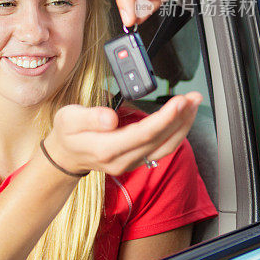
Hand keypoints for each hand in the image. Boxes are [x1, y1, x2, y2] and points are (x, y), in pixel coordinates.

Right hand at [43, 92, 202, 177]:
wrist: (67, 156)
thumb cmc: (68, 133)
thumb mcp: (68, 118)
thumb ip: (89, 117)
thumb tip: (110, 118)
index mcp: (106, 148)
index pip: (143, 134)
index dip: (164, 118)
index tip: (178, 102)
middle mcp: (123, 159)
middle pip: (160, 139)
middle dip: (180, 117)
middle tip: (192, 97)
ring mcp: (133, 161)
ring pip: (166, 146)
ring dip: (183, 125)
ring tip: (193, 104)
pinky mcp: (139, 158)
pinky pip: (163, 147)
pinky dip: (177, 131)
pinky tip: (183, 117)